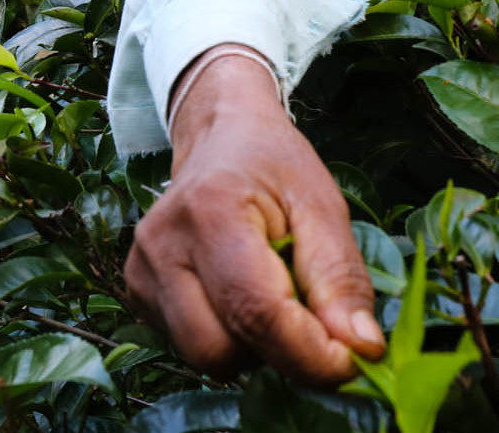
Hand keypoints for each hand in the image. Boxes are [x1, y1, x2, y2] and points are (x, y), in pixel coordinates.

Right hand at [125, 53, 385, 384]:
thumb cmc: (274, 165)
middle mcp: (161, 248)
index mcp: (209, 212)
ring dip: (253, 348)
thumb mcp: (322, 205)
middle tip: (313, 316)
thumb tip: (362, 348)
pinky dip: (229, 338)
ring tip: (273, 293)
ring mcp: (140, 274)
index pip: (257, 312)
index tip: (355, 362)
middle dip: (278, 351)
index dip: (310, 352)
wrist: (219, 137)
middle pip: (221, 351)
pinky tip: (241, 294)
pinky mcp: (137, 294)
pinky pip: (191, 348)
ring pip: (205, 360)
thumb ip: (341, 277)